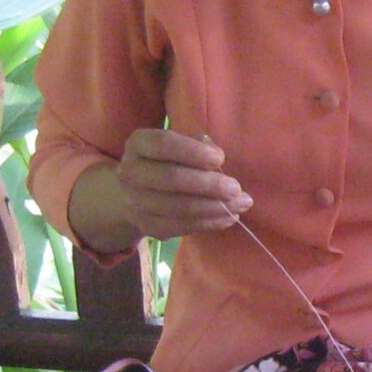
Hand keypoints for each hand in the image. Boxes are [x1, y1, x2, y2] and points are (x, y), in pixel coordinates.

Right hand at [114, 129, 249, 241]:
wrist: (135, 195)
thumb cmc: (167, 162)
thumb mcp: (178, 146)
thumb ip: (198, 145)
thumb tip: (217, 155)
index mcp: (138, 144)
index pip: (163, 144)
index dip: (192, 152)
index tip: (220, 159)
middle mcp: (130, 173)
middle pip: (172, 179)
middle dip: (209, 184)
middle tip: (236, 188)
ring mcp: (135, 203)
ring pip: (179, 207)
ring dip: (215, 207)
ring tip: (242, 203)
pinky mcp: (148, 227)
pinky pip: (181, 227)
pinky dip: (210, 223)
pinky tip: (229, 217)